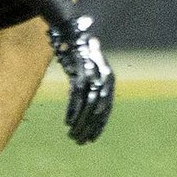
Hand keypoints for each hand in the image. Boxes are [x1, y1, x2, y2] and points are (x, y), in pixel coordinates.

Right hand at [47, 15, 114, 143]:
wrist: (73, 35)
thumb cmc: (81, 57)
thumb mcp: (91, 73)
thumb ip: (93, 89)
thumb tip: (90, 112)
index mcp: (108, 79)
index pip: (106, 108)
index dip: (99, 125)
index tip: (92, 139)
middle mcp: (103, 77)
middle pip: (98, 109)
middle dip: (89, 127)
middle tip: (80, 142)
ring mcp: (92, 75)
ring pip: (87, 105)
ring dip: (80, 122)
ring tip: (72, 135)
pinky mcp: (79, 72)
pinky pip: (77, 96)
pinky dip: (73, 110)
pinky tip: (68, 122)